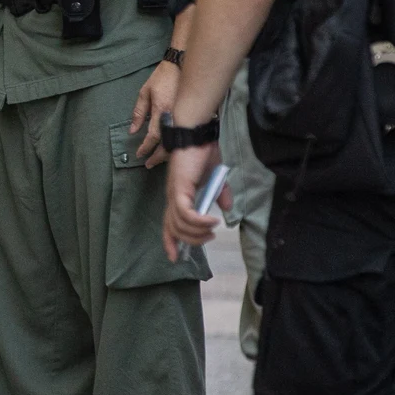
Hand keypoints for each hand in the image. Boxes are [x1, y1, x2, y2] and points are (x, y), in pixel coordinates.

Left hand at [128, 60, 180, 167]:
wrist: (183, 64)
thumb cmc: (162, 77)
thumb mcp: (145, 92)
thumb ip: (139, 112)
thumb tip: (133, 130)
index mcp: (162, 110)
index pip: (154, 136)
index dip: (146, 147)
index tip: (140, 154)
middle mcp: (175, 115)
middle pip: (168, 143)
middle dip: (157, 157)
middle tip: (148, 164)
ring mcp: (186, 115)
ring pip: (179, 141)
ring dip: (168, 153)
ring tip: (158, 160)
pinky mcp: (193, 114)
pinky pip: (186, 134)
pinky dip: (179, 144)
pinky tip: (173, 148)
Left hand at [163, 143, 228, 261]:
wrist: (198, 136)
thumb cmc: (204, 153)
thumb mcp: (217, 178)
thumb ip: (220, 194)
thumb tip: (226, 210)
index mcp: (178, 197)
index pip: (169, 224)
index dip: (170, 242)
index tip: (175, 258)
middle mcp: (172, 197)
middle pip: (173, 229)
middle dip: (189, 240)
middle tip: (208, 239)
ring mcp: (174, 193)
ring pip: (179, 224)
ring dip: (197, 232)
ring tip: (212, 230)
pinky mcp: (179, 188)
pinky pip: (186, 213)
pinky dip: (198, 221)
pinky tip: (211, 221)